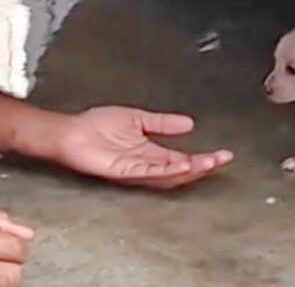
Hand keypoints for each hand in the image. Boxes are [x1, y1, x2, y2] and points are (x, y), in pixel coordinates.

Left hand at [55, 106, 232, 188]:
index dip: (203, 158)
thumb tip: (189, 124)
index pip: (183, 159)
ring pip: (168, 175)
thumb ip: (162, 123)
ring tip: (208, 163)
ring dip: (190, 170)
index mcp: (151, 153)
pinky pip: (148, 172)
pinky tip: (182, 165)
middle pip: (180, 171)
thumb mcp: (138, 119)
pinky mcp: (123, 171)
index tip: (223, 154)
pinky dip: (167, 170)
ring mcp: (136, 170)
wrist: (70, 132)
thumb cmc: (97, 126)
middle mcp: (146, 164)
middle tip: (222, 160)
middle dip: (203, 166)